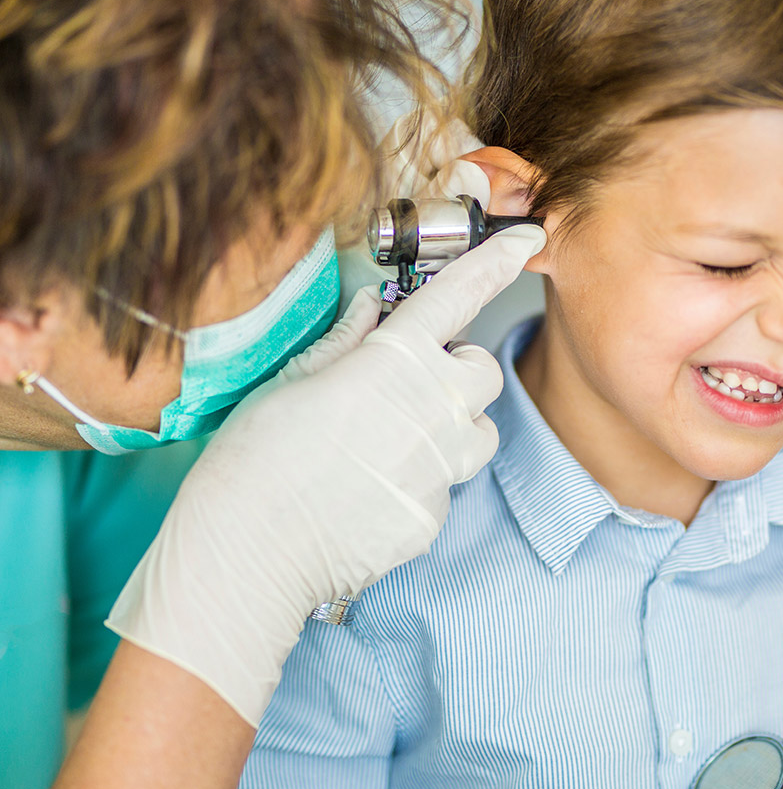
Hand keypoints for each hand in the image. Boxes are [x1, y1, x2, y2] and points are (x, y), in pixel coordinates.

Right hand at [106, 109, 543, 725]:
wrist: (249, 551)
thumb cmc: (256, 458)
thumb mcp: (291, 380)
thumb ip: (344, 342)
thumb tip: (371, 307)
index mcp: (394, 358)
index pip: (460, 294)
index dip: (496, 260)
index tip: (526, 237)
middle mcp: (433, 406)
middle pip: (485, 371)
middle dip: (460, 370)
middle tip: (412, 383)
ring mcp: (442, 465)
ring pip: (481, 431)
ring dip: (454, 427)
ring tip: (398, 441)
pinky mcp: (437, 514)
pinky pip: (450, 485)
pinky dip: (424, 480)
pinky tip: (373, 490)